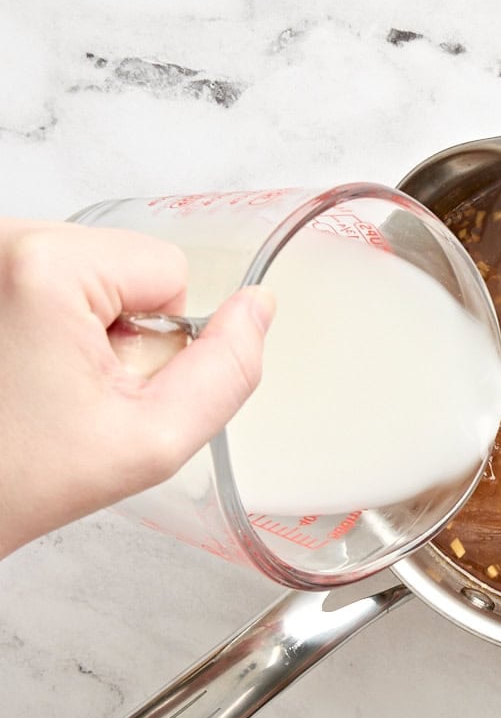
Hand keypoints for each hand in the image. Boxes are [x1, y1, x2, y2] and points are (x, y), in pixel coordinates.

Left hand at [0, 218, 274, 556]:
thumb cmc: (15, 479)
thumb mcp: (153, 439)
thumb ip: (228, 370)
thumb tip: (258, 305)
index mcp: (45, 264)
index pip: (169, 270)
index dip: (156, 340)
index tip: (99, 384)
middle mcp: (4, 238)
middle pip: (125, 264)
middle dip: (117, 328)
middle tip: (68, 389)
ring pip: (89, 270)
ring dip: (81, 325)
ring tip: (40, 380)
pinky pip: (47, 275)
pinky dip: (47, 319)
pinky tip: (21, 367)